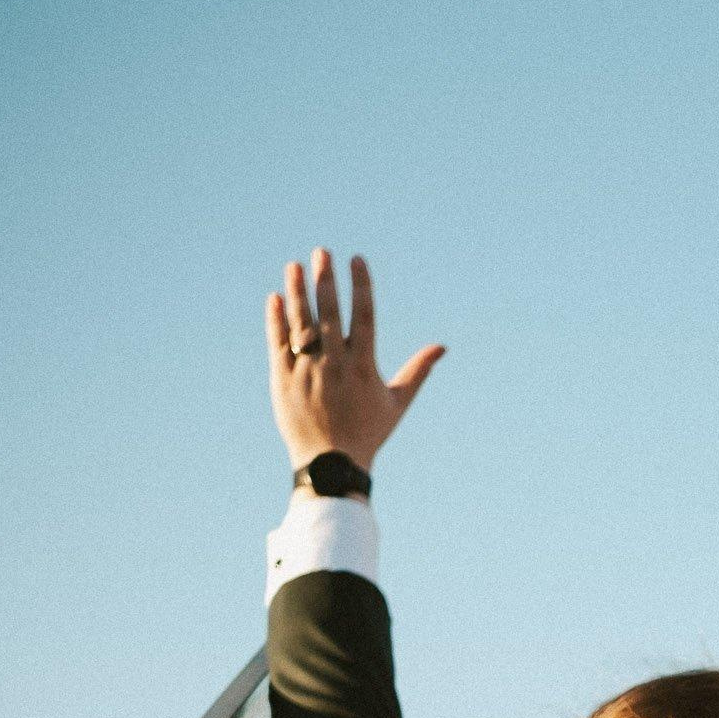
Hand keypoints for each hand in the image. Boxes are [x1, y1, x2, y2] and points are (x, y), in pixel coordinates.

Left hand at [266, 251, 444, 472]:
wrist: (331, 465)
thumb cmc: (369, 433)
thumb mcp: (398, 403)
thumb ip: (418, 371)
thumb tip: (442, 347)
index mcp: (363, 367)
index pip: (363, 315)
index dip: (360, 285)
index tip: (356, 259)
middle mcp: (334, 365)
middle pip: (328, 313)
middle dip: (325, 280)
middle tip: (322, 252)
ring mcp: (306, 372)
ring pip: (301, 324)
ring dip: (297, 292)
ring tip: (295, 266)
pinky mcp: (283, 381)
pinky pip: (278, 344)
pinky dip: (277, 321)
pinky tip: (276, 298)